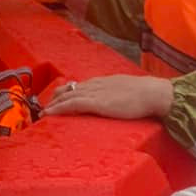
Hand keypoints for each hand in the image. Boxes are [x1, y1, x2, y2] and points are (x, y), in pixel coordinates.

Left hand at [42, 75, 173, 119]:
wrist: (152, 93)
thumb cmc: (145, 94)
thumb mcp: (126, 90)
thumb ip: (116, 93)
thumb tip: (114, 100)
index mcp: (102, 81)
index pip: (78, 85)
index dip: (65, 92)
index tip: (57, 98)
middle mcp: (94, 84)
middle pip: (68, 89)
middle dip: (55, 98)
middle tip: (46, 107)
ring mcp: (94, 92)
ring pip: (66, 96)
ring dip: (53, 105)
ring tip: (43, 112)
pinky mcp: (95, 102)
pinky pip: (71, 104)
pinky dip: (58, 108)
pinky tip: (49, 114)